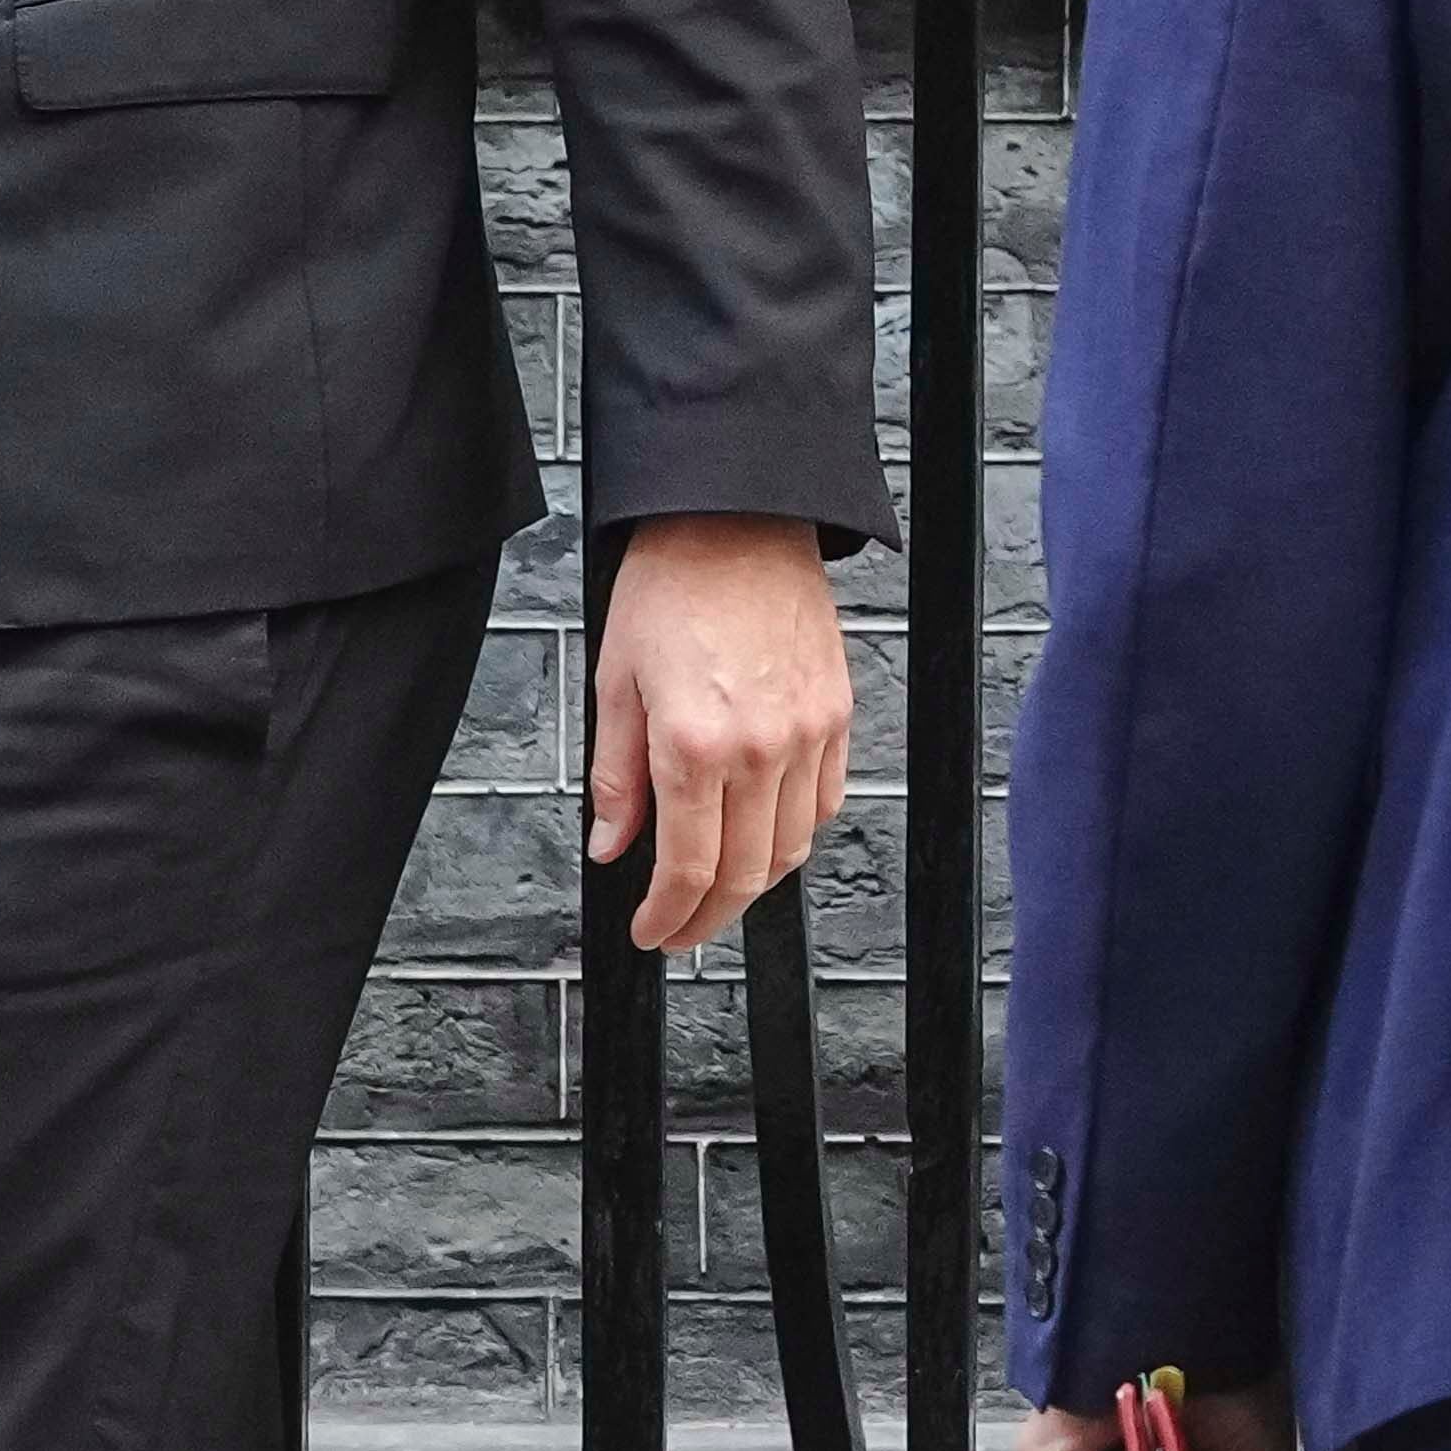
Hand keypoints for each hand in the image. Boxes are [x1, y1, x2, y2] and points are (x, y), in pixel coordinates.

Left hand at [587, 514, 852, 954]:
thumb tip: (613, 844)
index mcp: (694, 743)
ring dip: (753, 884)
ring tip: (716, 888)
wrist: (737, 519)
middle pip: (745, 873)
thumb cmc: (671, 583)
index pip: (689, 867)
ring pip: (790, 848)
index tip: (651, 931)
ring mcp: (808, 734)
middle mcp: (760, 748)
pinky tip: (763, 835)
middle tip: (678, 928)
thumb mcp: (615, 681)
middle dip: (709, 917)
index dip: (668, 916)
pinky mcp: (838, 715)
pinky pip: (824, 803)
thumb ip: (616, 776)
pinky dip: (794, 835)